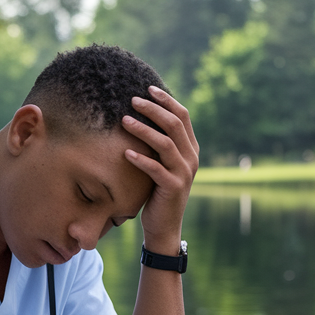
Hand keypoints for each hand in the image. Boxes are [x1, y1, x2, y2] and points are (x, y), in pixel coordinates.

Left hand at [122, 86, 199, 253]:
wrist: (164, 225)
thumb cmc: (158, 191)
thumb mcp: (163, 164)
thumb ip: (160, 144)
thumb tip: (143, 116)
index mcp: (191, 149)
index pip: (182, 116)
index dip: (166, 100)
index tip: (148, 88)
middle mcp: (191, 158)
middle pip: (174, 124)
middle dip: (153, 109)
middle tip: (132, 100)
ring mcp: (184, 173)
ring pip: (165, 143)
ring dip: (143, 130)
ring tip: (123, 120)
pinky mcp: (173, 187)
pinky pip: (155, 168)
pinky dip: (140, 159)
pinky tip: (125, 152)